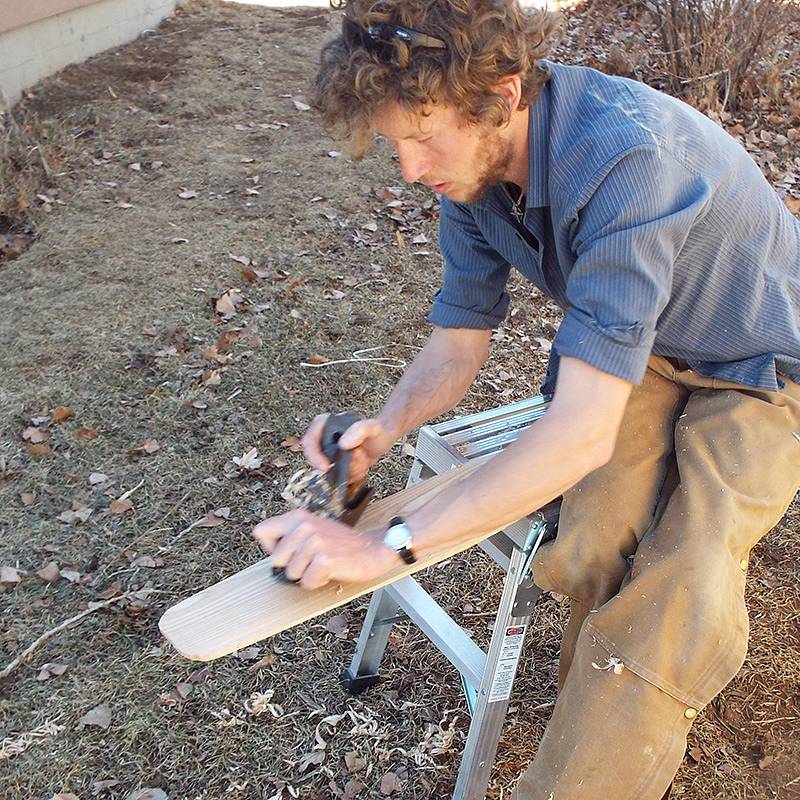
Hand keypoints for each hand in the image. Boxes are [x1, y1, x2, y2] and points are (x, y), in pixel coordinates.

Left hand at [252, 509, 396, 588]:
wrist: (373, 548)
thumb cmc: (341, 543)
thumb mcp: (313, 529)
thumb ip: (290, 536)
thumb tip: (271, 555)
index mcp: (298, 517)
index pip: (261, 532)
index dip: (272, 548)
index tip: (289, 552)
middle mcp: (304, 525)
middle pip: (275, 560)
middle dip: (292, 566)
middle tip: (312, 560)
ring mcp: (314, 541)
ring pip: (292, 574)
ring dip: (308, 575)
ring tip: (324, 563)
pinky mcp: (324, 559)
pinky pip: (308, 582)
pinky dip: (319, 582)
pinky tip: (331, 571)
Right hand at [301, 415, 395, 483]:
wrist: (384, 440)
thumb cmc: (377, 430)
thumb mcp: (371, 427)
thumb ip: (359, 430)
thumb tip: (343, 444)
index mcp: (327, 424)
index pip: (310, 440)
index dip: (314, 455)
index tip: (325, 466)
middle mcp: (325, 437)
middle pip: (317, 459)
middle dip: (337, 466)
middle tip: (352, 465)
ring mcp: (329, 451)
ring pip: (329, 471)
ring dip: (347, 471)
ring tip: (362, 461)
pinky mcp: (336, 462)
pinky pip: (338, 476)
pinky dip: (351, 475)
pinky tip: (361, 467)